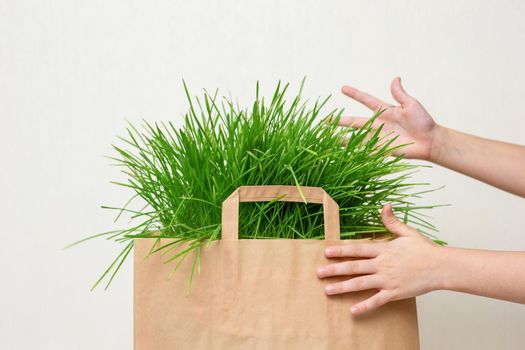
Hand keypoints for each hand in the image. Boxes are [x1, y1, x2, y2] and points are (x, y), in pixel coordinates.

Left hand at [316, 203, 443, 315]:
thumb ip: (392, 221)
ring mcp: (387, 279)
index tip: (326, 251)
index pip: (357, 249)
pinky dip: (365, 306)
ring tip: (327, 290)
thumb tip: (385, 205)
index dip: (341, 250)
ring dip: (343, 287)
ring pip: (360, 284)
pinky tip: (352, 311)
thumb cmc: (425, 249)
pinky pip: (377, 301)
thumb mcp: (407, 232)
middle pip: (354, 267)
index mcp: (384, 249)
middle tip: (318, 272)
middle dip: (334, 269)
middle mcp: (382, 264)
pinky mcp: (395, 293)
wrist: (441, 266)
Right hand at [339, 77, 439, 159]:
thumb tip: (395, 78)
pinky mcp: (382, 150)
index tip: (342, 88)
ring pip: (356, 137)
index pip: (366, 100)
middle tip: (326, 120)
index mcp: (385, 111)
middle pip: (355, 121)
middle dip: (341, 120)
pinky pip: (365, 151)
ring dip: (343, 139)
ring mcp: (379, 137)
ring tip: (330, 139)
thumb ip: (400, 94)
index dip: (354, 94)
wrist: (430, 141)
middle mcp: (378, 124)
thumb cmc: (423, 121)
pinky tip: (343, 154)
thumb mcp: (411, 104)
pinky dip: (354, 153)